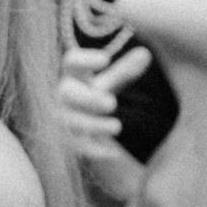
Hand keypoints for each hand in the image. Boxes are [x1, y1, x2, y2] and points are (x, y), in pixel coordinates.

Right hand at [56, 42, 152, 162]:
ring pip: (71, 122)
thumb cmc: (90, 98)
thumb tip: (145, 53)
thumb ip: (123, 71)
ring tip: (117, 127)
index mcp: (72, 77)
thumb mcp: (107, 83)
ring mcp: (61, 119)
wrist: (71, 128)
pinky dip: (93, 150)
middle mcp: (62, 96)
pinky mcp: (66, 141)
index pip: (72, 62)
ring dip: (93, 125)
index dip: (85, 60)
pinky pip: (76, 147)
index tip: (105, 59)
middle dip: (87, 98)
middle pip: (66, 93)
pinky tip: (112, 153)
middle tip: (112, 103)